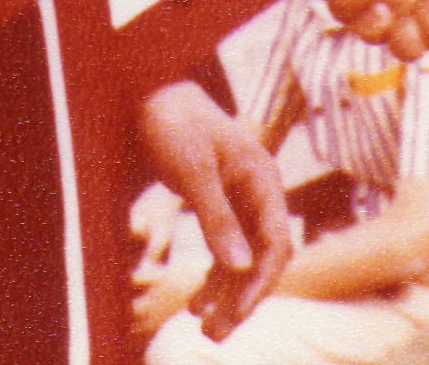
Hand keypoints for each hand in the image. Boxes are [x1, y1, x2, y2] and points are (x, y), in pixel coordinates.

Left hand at [134, 80, 290, 341]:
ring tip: (206, 328)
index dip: (261, 282)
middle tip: (216, 334)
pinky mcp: (220, 205)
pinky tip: (197, 303)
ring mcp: (241, 200)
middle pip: (263, 257)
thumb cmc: (174, 124)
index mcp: (263, 179)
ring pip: (244, 259)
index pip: (277, 242)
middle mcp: (258, 193)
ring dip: (227, 294)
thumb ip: (216, 218)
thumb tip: (238, 268)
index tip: (238, 314)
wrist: (152, 93)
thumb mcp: (193, 171)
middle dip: (243, 298)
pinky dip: (214, 277)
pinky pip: (226, 250)